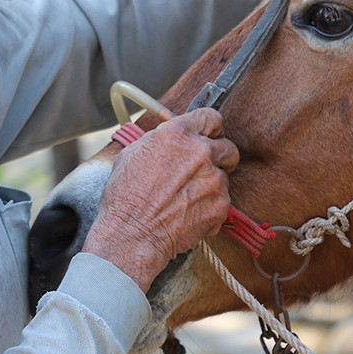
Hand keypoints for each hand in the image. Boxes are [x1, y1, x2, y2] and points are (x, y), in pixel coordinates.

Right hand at [81, 108, 239, 290]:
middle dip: (218, 157)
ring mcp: (214, 179)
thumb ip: (160, 139)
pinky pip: (223, 201)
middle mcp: (200, 152)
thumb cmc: (125, 197)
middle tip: (203, 170)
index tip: (209, 136)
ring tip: (185, 199)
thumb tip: (171, 136)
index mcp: (178, 134)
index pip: (211, 118)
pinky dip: (210, 207)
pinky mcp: (221, 205)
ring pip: (224, 176)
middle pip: (227, 147)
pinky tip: (188, 214)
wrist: (132, 235)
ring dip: (210, 185)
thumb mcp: (133, 153)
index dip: (210, 128)